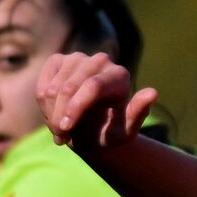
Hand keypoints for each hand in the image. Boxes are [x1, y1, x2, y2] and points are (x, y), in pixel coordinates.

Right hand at [36, 52, 156, 148]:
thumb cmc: (109, 132)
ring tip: (61, 130)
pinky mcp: (59, 61)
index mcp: (119, 76)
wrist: (91, 130)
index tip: (65, 129)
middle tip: (62, 138)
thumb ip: (137, 114)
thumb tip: (152, 93)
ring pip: (53, 88)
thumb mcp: (124, 131)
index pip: (92, 86)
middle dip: (60, 116)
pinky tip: (53, 114)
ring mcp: (78, 58)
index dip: (75, 108)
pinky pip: (43, 83)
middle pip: (69, 87)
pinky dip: (44, 104)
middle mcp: (101, 61)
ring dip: (52, 114)